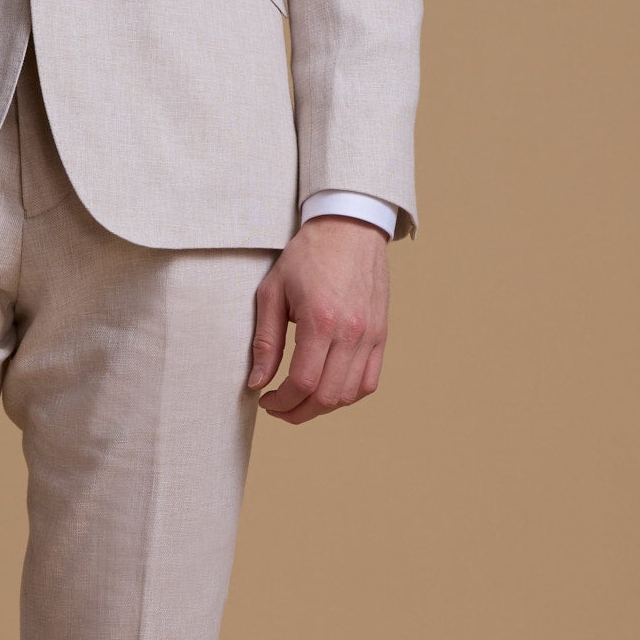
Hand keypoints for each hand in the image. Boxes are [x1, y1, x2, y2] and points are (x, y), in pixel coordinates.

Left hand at [247, 216, 389, 423]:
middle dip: (297, 412)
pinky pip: (369, 381)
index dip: (281, 402)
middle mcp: (351, 333)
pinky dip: (347, 395)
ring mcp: (371, 336)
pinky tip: (327, 389)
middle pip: (327, 396)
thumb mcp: (272, 292)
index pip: (303, 383)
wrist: (349, 228)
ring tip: (300, 400)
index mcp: (321, 321)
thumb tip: (257, 383)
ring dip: (321, 407)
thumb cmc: (307, 256)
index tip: (265, 400)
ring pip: (349, 394)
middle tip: (278, 407)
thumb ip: (265, 342)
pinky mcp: (381, 335)